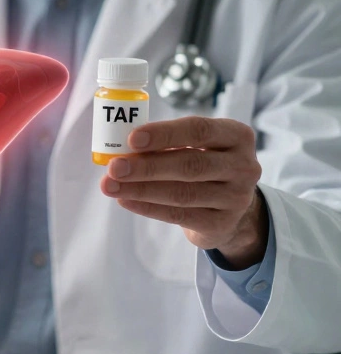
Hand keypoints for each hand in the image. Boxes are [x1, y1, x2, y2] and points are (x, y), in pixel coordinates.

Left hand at [100, 116, 268, 268]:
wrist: (231, 210)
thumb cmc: (204, 167)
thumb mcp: (196, 147)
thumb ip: (166, 145)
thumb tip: (121, 150)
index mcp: (237, 136)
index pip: (199, 130)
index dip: (164, 134)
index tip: (131, 138)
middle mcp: (243, 166)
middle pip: (190, 164)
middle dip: (147, 166)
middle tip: (114, 167)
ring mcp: (236, 197)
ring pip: (182, 193)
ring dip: (141, 189)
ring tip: (110, 185)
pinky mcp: (221, 223)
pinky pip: (178, 215)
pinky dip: (147, 207)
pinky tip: (124, 200)